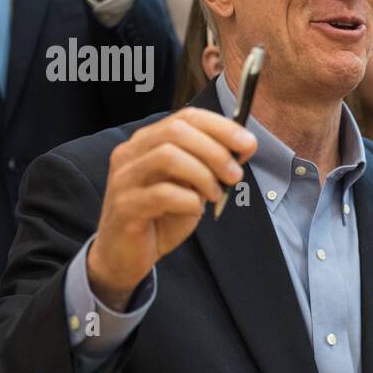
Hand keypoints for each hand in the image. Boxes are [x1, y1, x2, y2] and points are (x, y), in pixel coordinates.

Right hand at [86, 108, 256, 310]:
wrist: (125, 255)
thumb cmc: (161, 217)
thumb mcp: (191, 186)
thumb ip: (208, 165)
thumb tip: (242, 148)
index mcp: (149, 141)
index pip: (187, 117)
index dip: (222, 127)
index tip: (248, 145)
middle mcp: (131, 153)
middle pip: (177, 132)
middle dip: (215, 151)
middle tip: (235, 175)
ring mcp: (125, 178)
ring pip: (168, 156)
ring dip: (202, 174)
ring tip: (215, 194)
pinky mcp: (124, 206)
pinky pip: (162, 194)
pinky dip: (188, 200)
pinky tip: (195, 210)